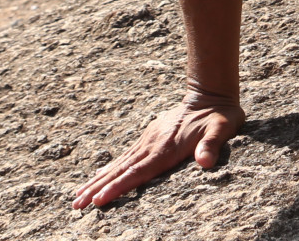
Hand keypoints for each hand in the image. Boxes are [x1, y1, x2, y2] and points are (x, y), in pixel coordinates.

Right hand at [70, 86, 245, 209]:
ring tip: (78, 196)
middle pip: (120, 170)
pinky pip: (125, 157)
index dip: (118, 187)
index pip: (137, 172)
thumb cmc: (219, 116)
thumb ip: (212, 145)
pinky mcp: (149, 138)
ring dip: (97, 181)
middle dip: (97, 189)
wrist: (210, 94)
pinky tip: (98, 177)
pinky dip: (109, 169)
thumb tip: (205, 162)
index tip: (99, 201)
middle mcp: (152, 145)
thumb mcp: (222, 129)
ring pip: (118, 165)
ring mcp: (148, 140)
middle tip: (76, 205)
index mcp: (166, 148)